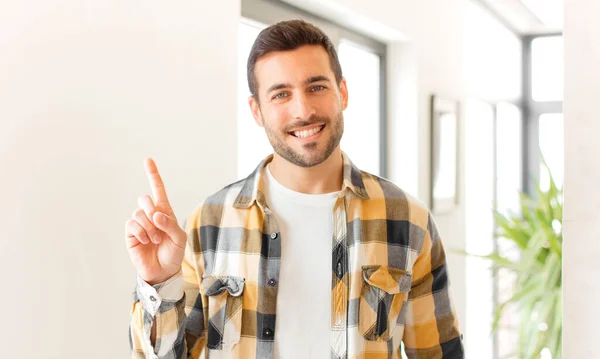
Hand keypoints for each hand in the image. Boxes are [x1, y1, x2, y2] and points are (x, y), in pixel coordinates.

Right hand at [125, 158, 186, 284]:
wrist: (163, 271)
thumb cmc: (173, 253)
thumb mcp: (179, 238)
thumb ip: (170, 224)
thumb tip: (155, 214)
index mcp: (164, 212)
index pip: (157, 189)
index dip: (152, 175)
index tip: (148, 160)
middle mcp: (150, 215)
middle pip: (145, 199)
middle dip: (152, 210)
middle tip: (159, 226)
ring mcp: (139, 224)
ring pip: (139, 213)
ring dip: (149, 226)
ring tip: (155, 239)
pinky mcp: (131, 234)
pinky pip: (131, 224)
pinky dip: (140, 232)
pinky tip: (146, 241)